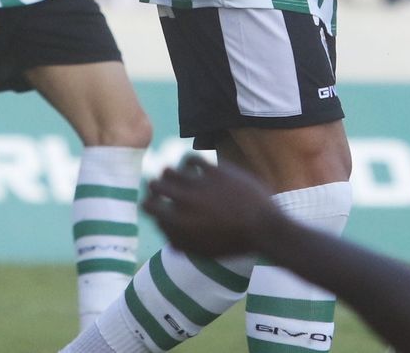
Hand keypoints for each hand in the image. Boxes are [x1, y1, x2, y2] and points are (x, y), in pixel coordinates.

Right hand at [143, 156, 282, 258]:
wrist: (262, 227)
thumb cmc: (232, 243)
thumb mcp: (201, 251)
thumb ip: (178, 241)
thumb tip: (162, 228)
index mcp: (178, 224)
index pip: (147, 206)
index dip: (148, 202)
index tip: (155, 201)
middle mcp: (183, 202)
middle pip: (155, 184)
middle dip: (157, 186)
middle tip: (164, 187)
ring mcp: (199, 184)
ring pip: (170, 169)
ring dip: (171, 172)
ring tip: (177, 175)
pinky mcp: (214, 171)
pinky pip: (191, 158)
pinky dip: (187, 161)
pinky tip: (192, 166)